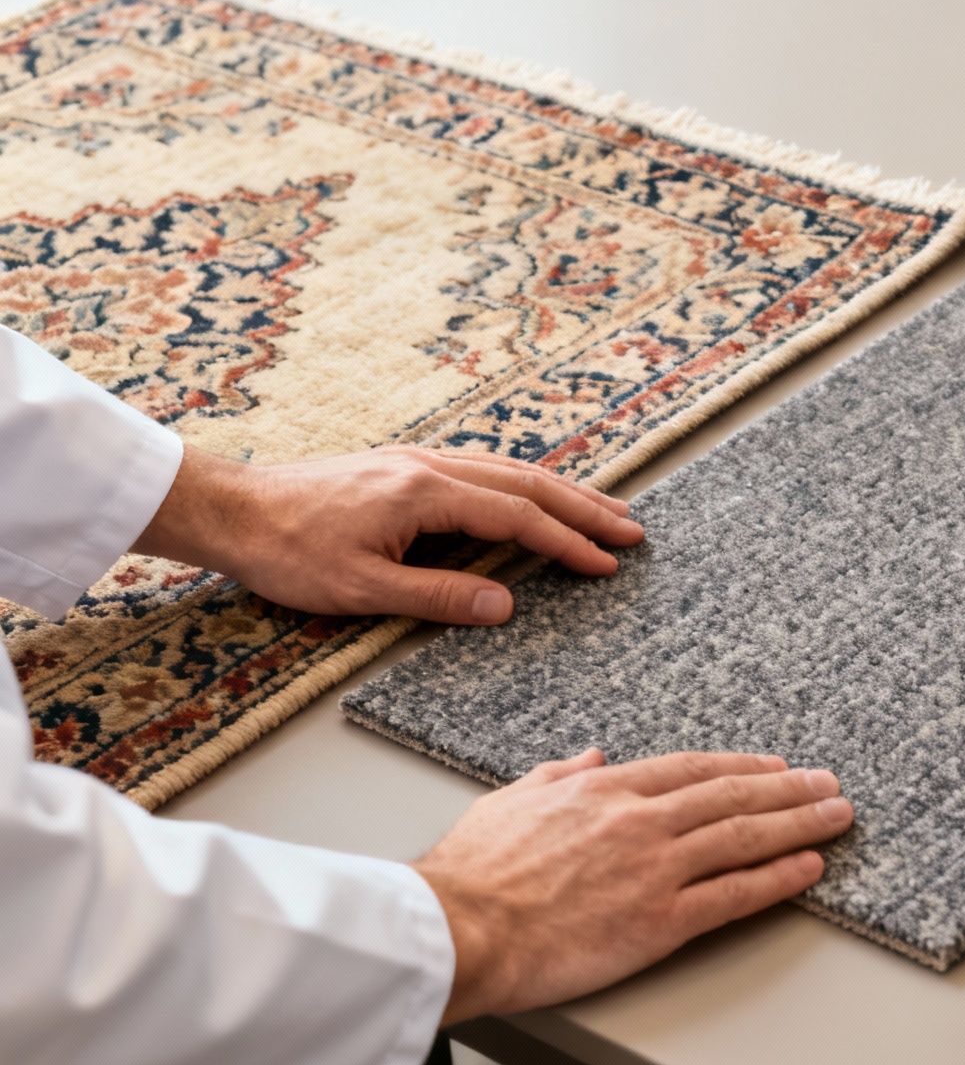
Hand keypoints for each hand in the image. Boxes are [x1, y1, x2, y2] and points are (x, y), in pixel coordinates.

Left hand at [133, 444, 643, 623]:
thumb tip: (507, 603)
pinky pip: (484, 469)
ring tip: (603, 510)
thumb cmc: (287, 552)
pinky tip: (536, 495)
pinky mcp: (404, 466)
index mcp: (426, 492)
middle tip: (633, 530)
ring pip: (509, 470)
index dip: (569, 543)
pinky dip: (526, 484)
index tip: (609, 564)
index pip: (519, 518)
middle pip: (529, 482)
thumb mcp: (362, 588)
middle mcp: (430, 465)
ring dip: (562, 491)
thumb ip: (439, 596)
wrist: (231, 509)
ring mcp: (418, 460)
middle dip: (586, 507)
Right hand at [412, 749, 852, 1023]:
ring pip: (746, 836)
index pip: (692, 769)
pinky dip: (779, 877)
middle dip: (789, 787)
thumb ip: (556, 776)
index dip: (741, 765)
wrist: (458, 928)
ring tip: (837, 814)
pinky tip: (809, 866)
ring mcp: (656, 868)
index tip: (774, 764)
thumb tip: (587, 756)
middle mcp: (640, 820)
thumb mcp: (509, 801)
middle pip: (733, 794)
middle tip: (828, 783)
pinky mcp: (661, 919)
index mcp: (603, 789)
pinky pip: (735, 893)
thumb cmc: (471, 874)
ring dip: (800, 822)